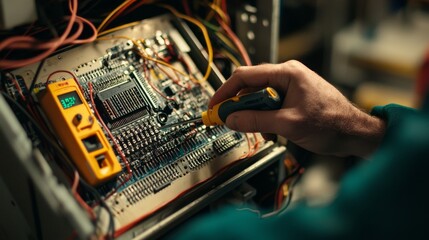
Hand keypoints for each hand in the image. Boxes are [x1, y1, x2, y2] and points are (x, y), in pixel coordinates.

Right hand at [209, 60, 385, 157]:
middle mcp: (287, 76)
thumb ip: (256, 120)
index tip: (215, 106)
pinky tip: (272, 131)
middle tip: (230, 122)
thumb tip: (232, 119)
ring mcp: (290, 87)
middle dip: (240, 106)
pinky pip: (270, 105)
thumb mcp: (288, 124)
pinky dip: (265, 118)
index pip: (245, 76)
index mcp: (287, 73)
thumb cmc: (332, 123)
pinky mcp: (293, 98)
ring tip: (260, 131)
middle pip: (251, 87)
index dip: (225, 92)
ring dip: (254, 115)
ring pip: (259, 98)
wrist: (354, 133)